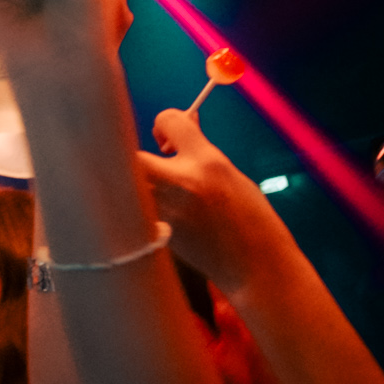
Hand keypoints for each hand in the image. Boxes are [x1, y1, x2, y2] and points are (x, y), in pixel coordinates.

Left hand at [137, 106, 288, 295]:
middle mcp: (182, 183)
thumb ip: (201, 149)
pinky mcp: (156, 232)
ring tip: (156, 188)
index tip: (167, 136)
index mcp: (208, 163)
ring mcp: (165, 210)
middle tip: (152, 161)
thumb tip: (185, 119)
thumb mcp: (230, 175)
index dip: (165, 122)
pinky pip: (134, 207)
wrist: (255, 265)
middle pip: (132, 153)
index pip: (169, 121)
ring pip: (128, 183)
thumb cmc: (248, 217)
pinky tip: (159, 210)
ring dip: (135, 179)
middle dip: (136, 151)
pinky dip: (138, 203)